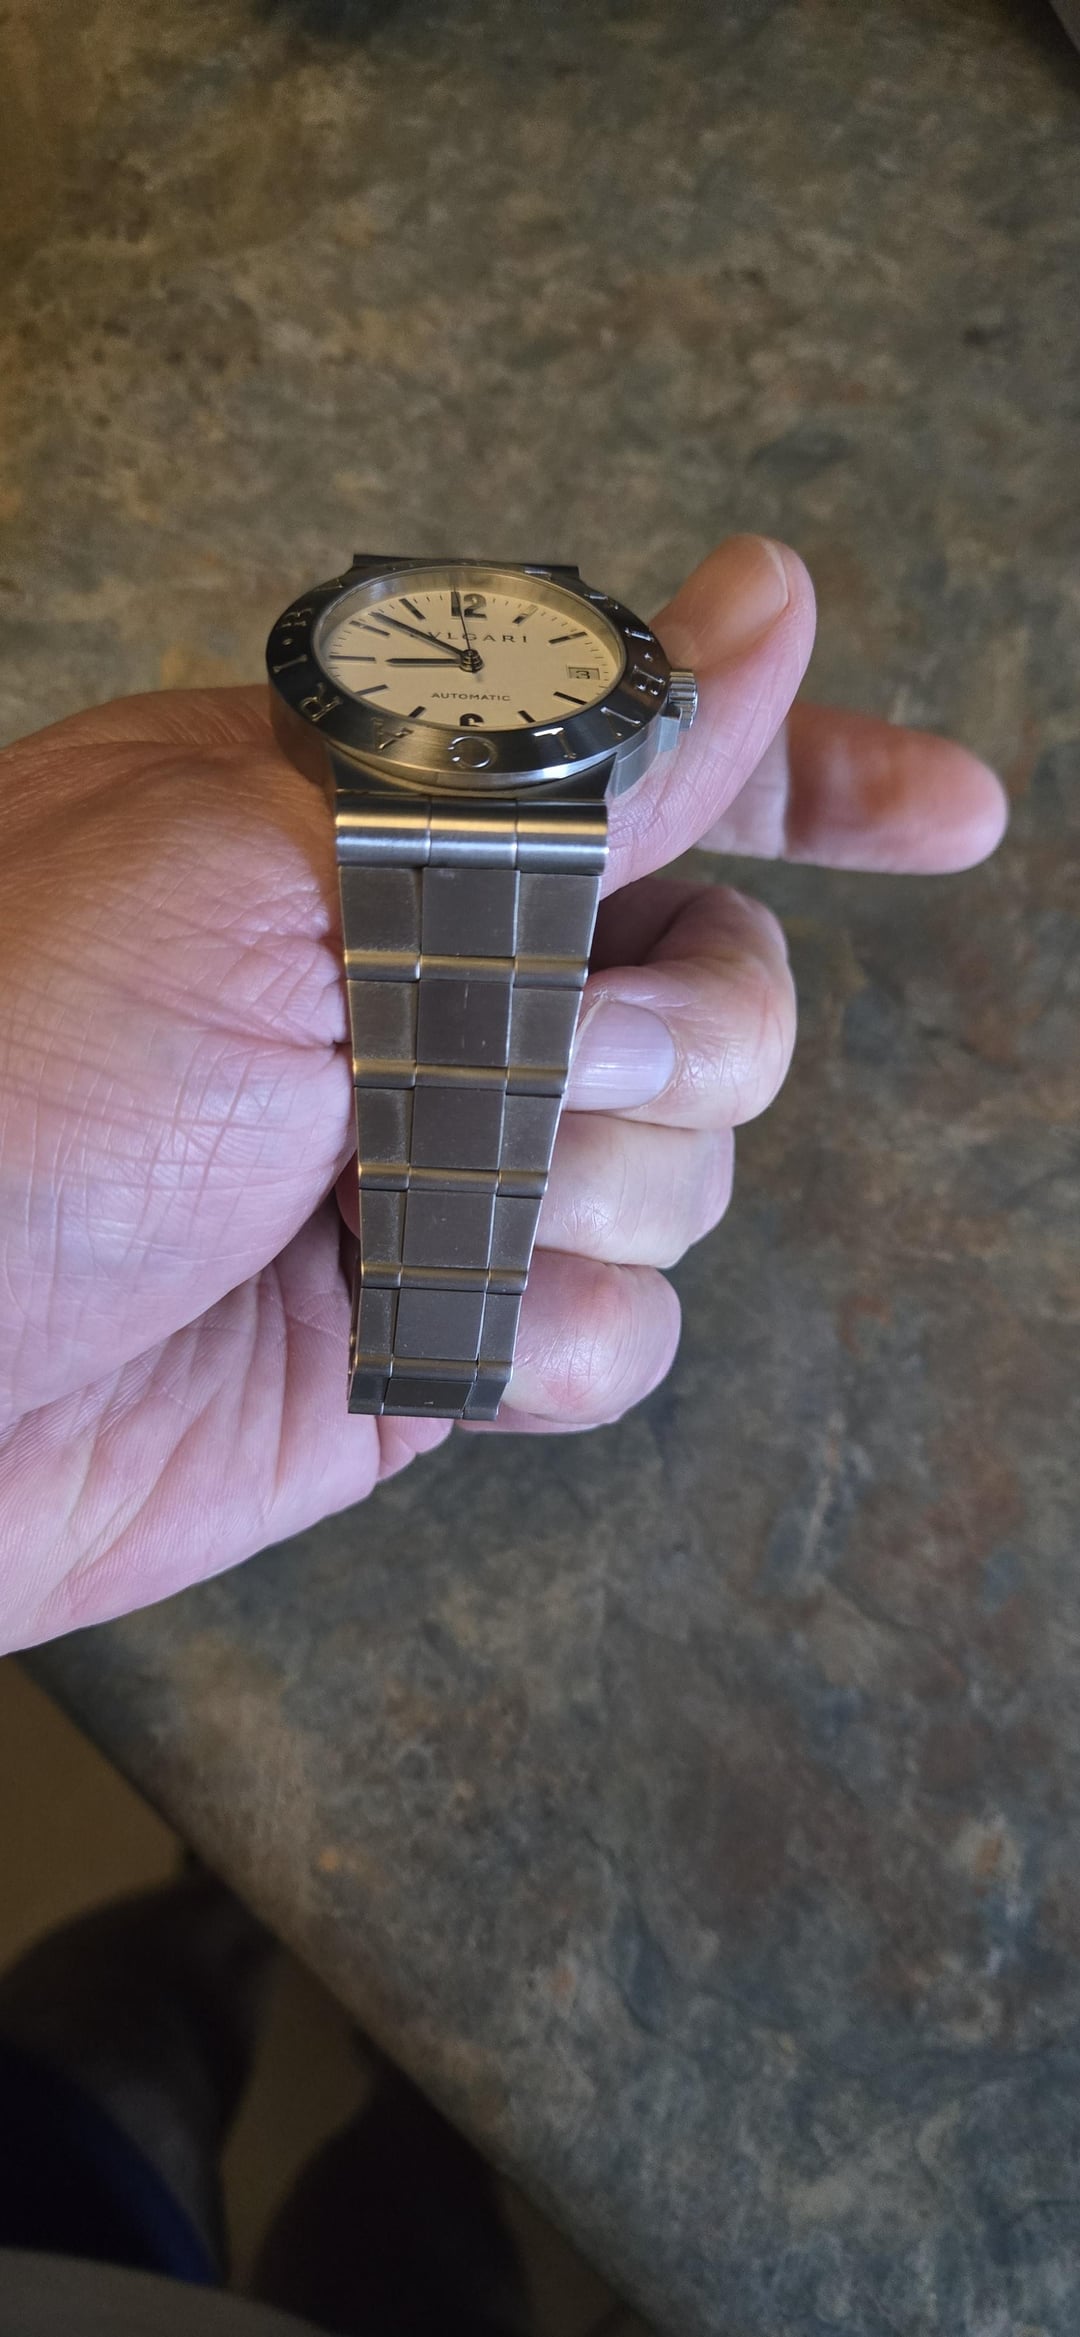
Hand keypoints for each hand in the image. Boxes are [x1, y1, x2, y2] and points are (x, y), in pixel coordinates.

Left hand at [0, 536, 1005, 1651]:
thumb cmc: (16, 1075)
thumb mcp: (281, 869)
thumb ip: (560, 772)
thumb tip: (768, 603)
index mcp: (384, 831)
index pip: (649, 779)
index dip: (814, 785)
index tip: (952, 812)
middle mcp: (436, 990)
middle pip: (728, 986)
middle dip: (671, 1036)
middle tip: (532, 1064)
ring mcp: (448, 1169)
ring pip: (694, 1168)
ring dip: (583, 1192)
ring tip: (400, 1210)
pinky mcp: (445, 1339)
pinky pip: (621, 1332)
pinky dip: (543, 1335)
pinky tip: (421, 1336)